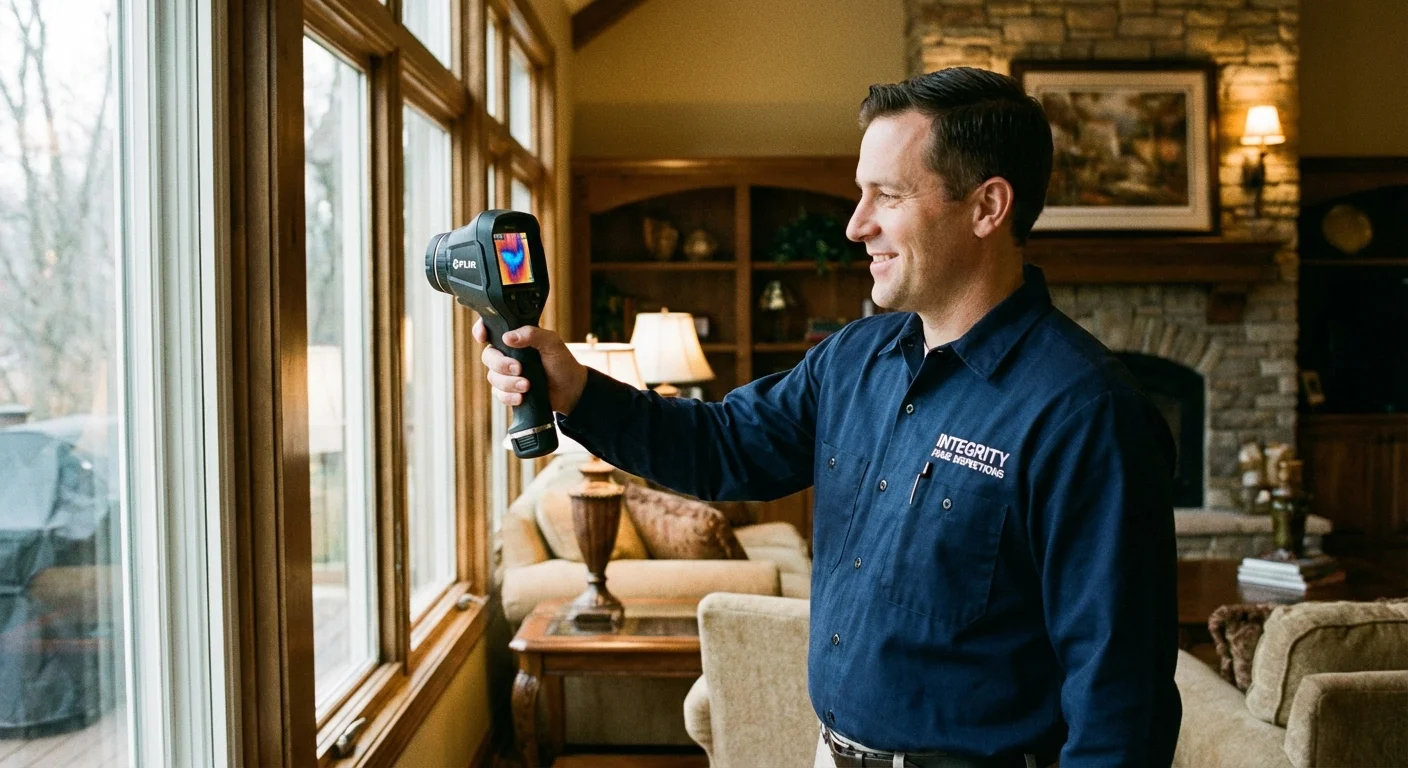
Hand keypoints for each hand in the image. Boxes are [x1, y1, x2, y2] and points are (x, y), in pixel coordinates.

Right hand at [474, 320, 589, 414]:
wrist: (571, 390)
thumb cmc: (562, 363)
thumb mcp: (552, 343)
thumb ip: (532, 334)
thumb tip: (507, 337)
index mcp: (516, 339)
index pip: (490, 330)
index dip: (480, 331)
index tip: (483, 337)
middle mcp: (507, 355)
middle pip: (488, 356)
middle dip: (501, 364)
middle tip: (519, 368)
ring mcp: (506, 374)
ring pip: (493, 377)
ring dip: (509, 383)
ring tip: (527, 385)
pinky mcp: (509, 392)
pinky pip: (498, 394)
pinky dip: (509, 396)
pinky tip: (521, 397)